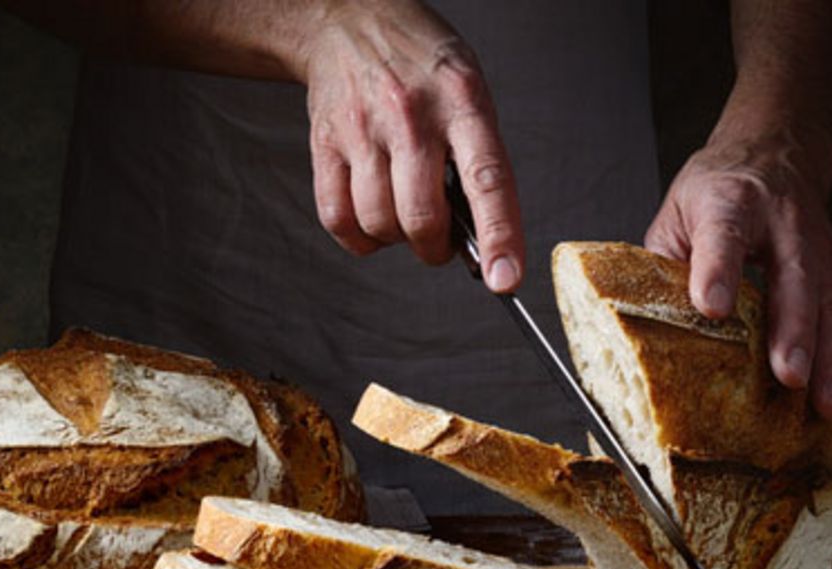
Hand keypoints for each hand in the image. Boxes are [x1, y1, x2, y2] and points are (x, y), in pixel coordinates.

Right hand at [294, 0, 523, 291]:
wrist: (348, 20)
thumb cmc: (420, 64)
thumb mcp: (468, 91)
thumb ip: (477, 156)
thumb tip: (479, 237)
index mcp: (461, 101)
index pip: (487, 179)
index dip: (500, 235)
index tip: (507, 279)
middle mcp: (410, 115)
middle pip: (421, 217)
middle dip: (435, 249)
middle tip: (441, 244)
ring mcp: (363, 129)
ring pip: (378, 223)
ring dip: (396, 239)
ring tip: (403, 217)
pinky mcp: (325, 142)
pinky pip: (337, 217)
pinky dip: (358, 237)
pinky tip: (370, 221)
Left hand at [645, 131, 831, 427]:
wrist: (773, 155)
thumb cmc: (715, 192)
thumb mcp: (677, 215)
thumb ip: (666, 265)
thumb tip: (647, 330)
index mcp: (730, 204)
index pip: (723, 237)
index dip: (718, 270)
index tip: (712, 307)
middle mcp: (785, 226)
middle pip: (796, 278)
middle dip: (795, 331)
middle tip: (791, 378)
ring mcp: (822, 251)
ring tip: (831, 407)